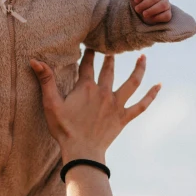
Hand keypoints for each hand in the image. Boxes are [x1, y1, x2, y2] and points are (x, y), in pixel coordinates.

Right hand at [30, 50, 159, 162]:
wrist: (82, 152)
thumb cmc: (64, 129)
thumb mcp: (51, 104)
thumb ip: (46, 80)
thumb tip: (35, 60)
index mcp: (86, 88)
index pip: (88, 65)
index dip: (89, 54)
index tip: (91, 43)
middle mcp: (104, 92)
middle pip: (109, 70)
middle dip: (110, 57)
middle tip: (113, 46)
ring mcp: (116, 105)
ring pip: (132, 82)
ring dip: (139, 68)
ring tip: (143, 57)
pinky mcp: (124, 117)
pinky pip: (142, 105)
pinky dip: (152, 95)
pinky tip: (159, 85)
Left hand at [127, 0, 171, 23]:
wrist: (143, 13)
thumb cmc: (139, 2)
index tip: (135, 1)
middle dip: (144, 4)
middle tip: (137, 9)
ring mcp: (166, 4)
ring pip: (163, 5)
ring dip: (151, 10)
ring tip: (144, 14)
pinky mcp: (168, 14)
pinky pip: (166, 15)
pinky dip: (157, 17)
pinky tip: (151, 18)